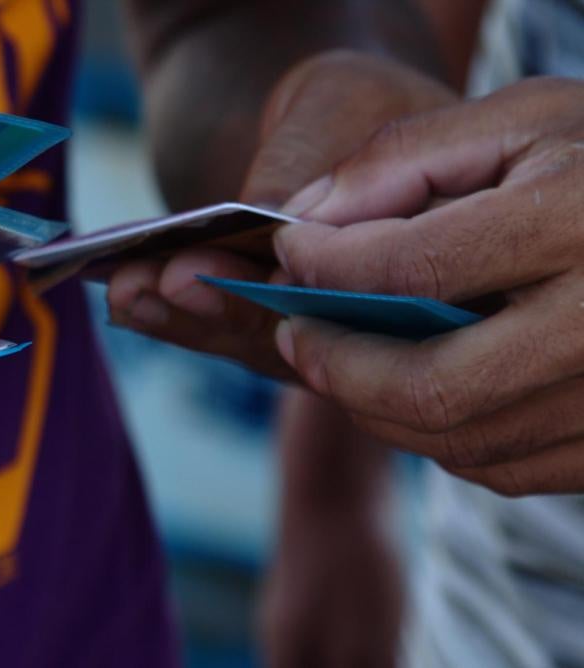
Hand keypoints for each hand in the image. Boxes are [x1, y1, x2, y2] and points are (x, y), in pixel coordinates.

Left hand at [106, 51, 453, 376]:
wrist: (322, 119)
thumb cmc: (346, 99)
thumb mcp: (338, 103)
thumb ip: (311, 166)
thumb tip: (270, 230)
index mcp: (433, 256)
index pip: (375, 297)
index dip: (304, 292)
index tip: (232, 272)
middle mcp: (385, 310)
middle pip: (313, 334)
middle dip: (229, 307)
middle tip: (167, 281)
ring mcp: (327, 329)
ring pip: (260, 345)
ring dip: (188, 319)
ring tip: (129, 288)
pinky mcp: (277, 328)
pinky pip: (229, 334)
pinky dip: (174, 319)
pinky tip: (127, 303)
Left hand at [275, 77, 583, 495]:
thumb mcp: (516, 121)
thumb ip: (400, 159)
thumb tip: (301, 220)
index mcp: (578, 222)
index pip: (415, 266)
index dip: (329, 266)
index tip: (290, 253)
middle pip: (431, 386)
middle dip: (336, 365)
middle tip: (294, 335)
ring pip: (460, 441)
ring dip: (375, 408)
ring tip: (339, 362)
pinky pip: (503, 467)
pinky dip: (436, 436)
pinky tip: (413, 390)